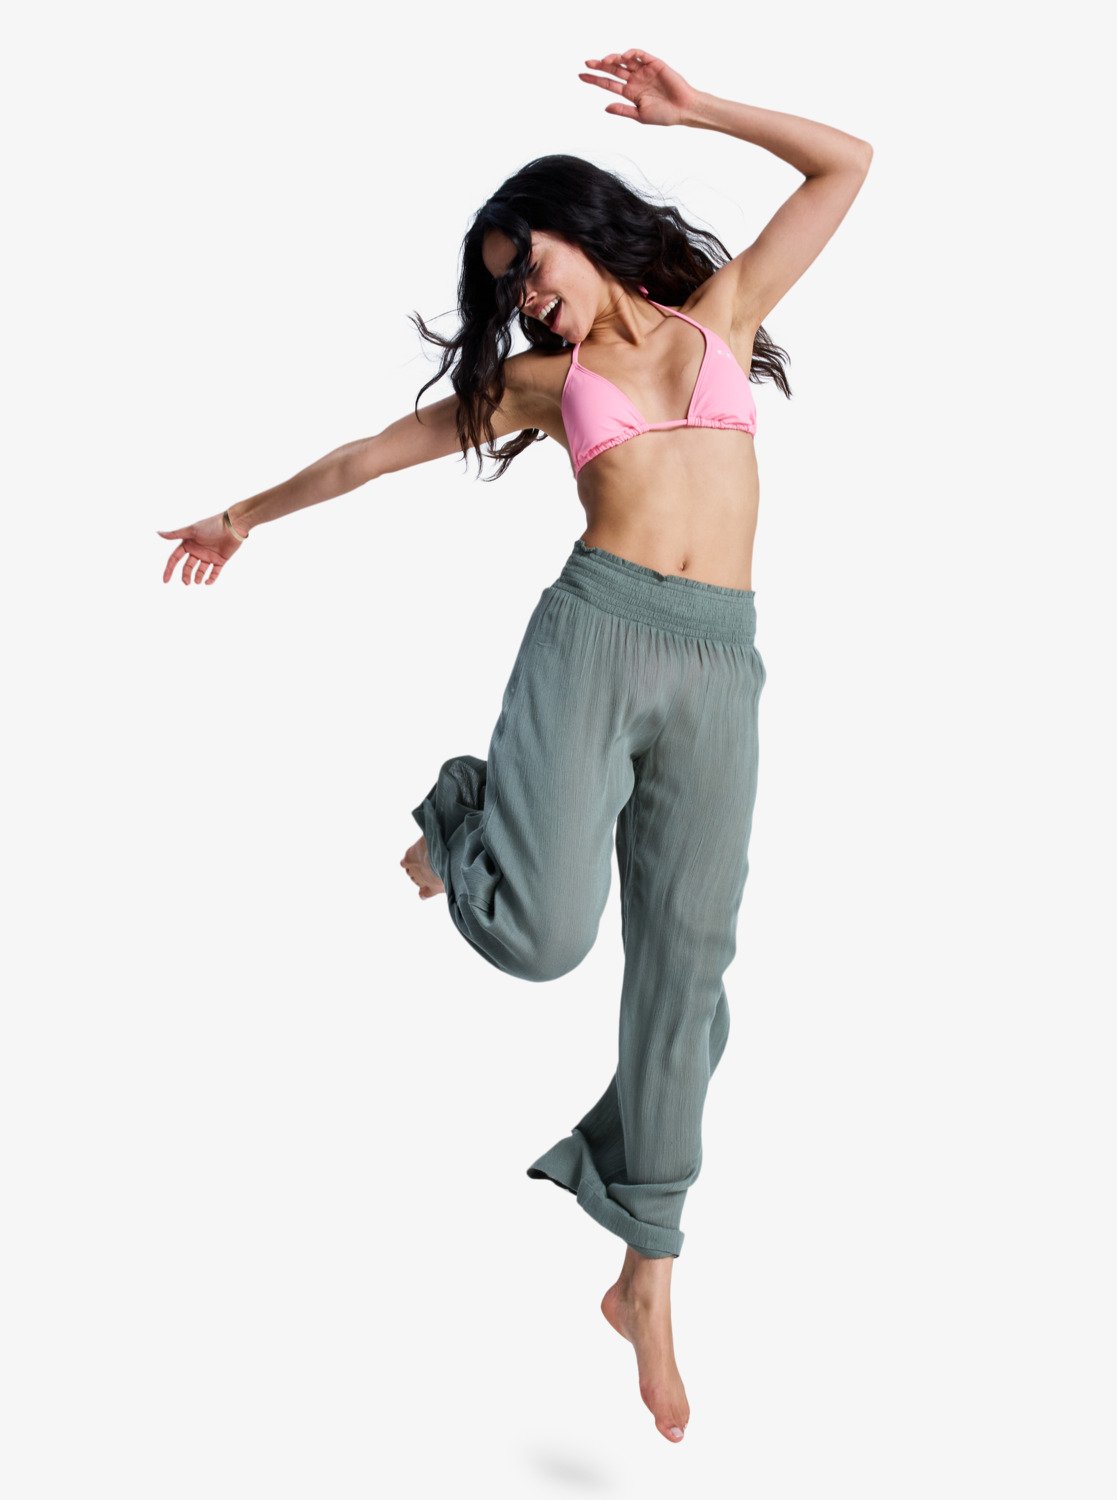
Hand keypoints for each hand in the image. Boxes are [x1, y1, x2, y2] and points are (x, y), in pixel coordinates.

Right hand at [157, 510, 244, 585]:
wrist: (232, 526)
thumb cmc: (211, 526)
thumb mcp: (191, 531)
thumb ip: (175, 534)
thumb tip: (158, 533)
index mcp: (188, 544)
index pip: (175, 559)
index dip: (169, 569)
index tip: (166, 580)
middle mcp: (197, 551)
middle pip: (187, 567)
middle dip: (186, 575)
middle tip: (187, 583)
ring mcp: (209, 556)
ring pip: (200, 571)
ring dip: (198, 577)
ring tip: (197, 581)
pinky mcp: (220, 560)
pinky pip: (215, 572)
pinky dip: (211, 578)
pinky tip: (208, 582)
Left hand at [578, 50, 699, 127]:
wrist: (683, 109)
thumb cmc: (664, 115)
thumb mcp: (640, 115)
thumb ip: (623, 110)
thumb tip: (605, 107)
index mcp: (630, 93)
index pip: (608, 83)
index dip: (594, 79)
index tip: (581, 75)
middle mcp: (635, 80)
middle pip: (613, 69)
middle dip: (599, 65)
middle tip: (587, 63)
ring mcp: (643, 71)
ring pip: (624, 61)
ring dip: (613, 59)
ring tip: (605, 61)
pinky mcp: (654, 63)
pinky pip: (640, 55)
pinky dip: (631, 53)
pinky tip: (623, 57)